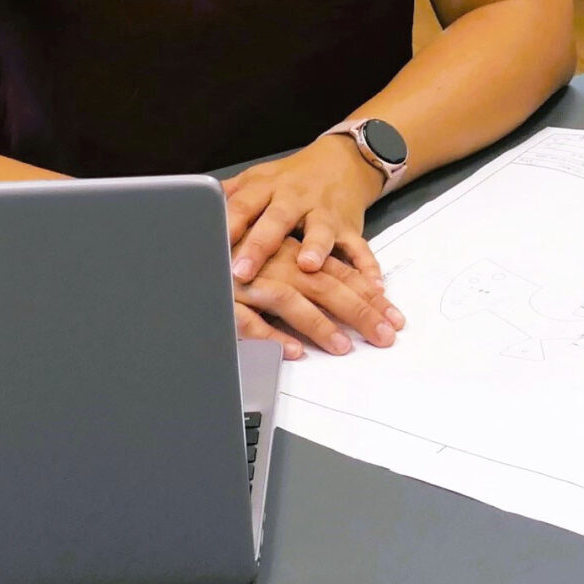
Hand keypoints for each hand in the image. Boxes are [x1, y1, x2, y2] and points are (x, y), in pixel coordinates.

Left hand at [226, 136, 386, 284]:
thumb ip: (228, 196)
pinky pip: (359, 247)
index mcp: (268, 188)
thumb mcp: (258, 179)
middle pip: (276, 219)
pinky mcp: (349, 226)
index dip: (227, 225)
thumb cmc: (292, 178)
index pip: (243, 205)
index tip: (210, 246)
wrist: (343, 161)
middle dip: (260, 245)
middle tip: (243, 270)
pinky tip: (371, 284)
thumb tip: (188, 210)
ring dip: (316, 247)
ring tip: (310, 267)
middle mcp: (295, 198)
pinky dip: (367, 266)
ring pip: (321, 229)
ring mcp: (324, 212)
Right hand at [235, 244, 406, 358]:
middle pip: (325, 285)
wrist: (191, 232)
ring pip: (290, 300)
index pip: (339, 273)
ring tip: (342, 346)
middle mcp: (276, 262)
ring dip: (319, 324)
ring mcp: (250, 280)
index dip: (369, 294)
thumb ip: (308, 266)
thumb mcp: (277, 249)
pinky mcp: (224, 298)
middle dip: (358, 311)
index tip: (392, 316)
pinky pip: (250, 320)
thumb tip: (352, 289)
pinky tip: (293, 351)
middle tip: (384, 335)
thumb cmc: (237, 244)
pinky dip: (272, 336)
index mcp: (292, 251)